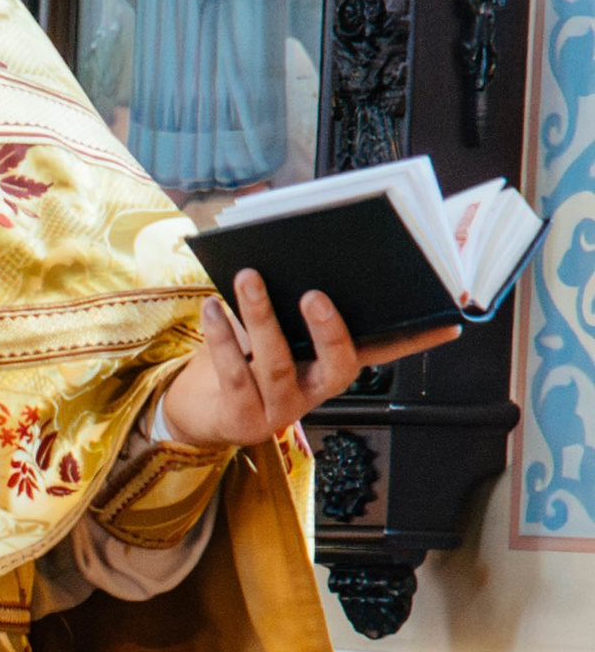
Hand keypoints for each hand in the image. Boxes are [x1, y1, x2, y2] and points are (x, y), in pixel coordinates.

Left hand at [158, 269, 457, 449]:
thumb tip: (287, 233)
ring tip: (249, 277)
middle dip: (329, 329)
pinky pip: (235, 373)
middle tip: (314, 293)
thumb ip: (289, 298)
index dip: (416, 340)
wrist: (201, 413)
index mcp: (331, 367)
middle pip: (337, 365)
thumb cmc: (243, 360)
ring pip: (277, 363)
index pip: (382, 352)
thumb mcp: (273, 329)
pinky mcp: (243, 418)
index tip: (449, 320)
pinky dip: (223, 337)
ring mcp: (281, 409)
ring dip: (263, 316)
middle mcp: (314, 392)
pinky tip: (213, 308)